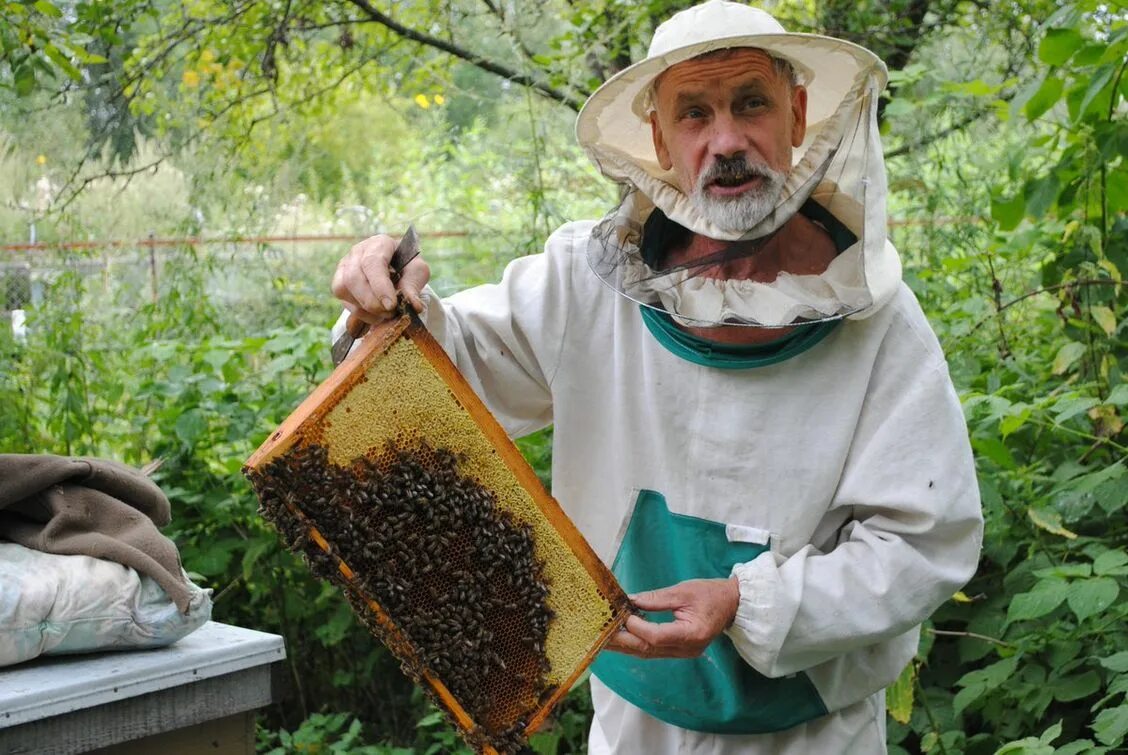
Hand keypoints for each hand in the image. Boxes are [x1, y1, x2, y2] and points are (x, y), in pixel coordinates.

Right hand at [331, 234, 430, 324]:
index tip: (391, 305)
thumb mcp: (417, 273)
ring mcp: (345, 266)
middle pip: (353, 277)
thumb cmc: (407, 268)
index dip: (380, 286)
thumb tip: (414, 306)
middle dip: (372, 301)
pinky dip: (360, 312)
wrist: (398, 271)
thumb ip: (414, 286)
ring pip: (343, 288)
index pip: (372, 263)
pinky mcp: (339, 282)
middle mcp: (358, 252)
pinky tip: (376, 315)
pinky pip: (343, 300)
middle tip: (389, 313)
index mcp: (379, 243)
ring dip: (365, 308)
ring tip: (385, 314)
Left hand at [605, 577, 740, 658]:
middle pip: (649, 649)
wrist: (731, 604)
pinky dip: (636, 645)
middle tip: (601, 634)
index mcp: (693, 634)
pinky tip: (621, 639)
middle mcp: (688, 649)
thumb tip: (630, 600)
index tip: (622, 614)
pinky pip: (653, 651)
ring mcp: (683, 653)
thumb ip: (656, 598)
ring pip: (648, 653)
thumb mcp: (683, 591)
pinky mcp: (679, 651)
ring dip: (625, 646)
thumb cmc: (710, 594)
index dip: (638, 627)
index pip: (658, 636)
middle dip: (623, 642)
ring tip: (604, 639)